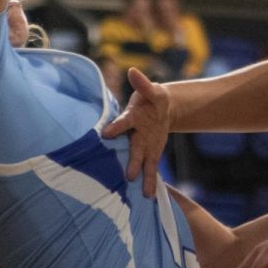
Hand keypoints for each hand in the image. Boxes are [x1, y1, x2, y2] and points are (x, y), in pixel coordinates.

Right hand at [101, 68, 170, 197]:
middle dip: (131, 161)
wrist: (160, 110)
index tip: (106, 134)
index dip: (116, 127)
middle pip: (132, 148)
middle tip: (128, 175)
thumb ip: (144, 84)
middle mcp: (133, 135)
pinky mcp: (150, 153)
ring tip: (139, 190)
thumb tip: (133, 71)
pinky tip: (149, 195)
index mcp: (132, 118)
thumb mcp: (153, 91)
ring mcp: (141, 146)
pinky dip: (150, 180)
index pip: (123, 123)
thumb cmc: (153, 99)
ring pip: (139, 161)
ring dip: (140, 174)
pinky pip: (150, 168)